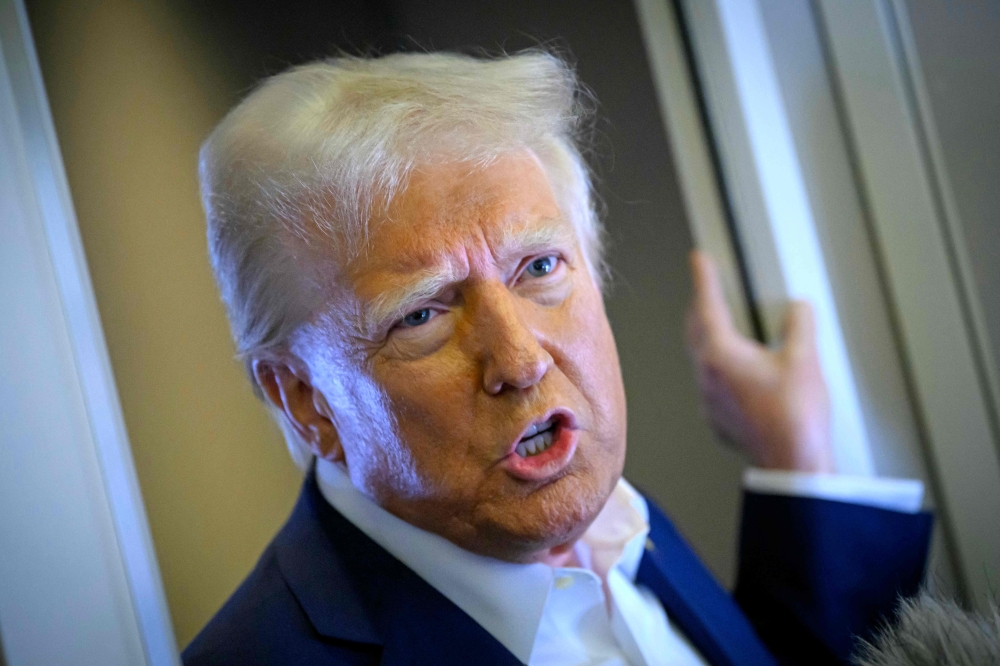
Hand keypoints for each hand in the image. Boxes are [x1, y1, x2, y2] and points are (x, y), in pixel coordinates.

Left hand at [685, 250, 834, 472]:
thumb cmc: (795, 417)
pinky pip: (709, 382)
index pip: (707, 306)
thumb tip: (798, 308)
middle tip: (704, 288)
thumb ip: (799, 325)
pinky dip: (716, 365)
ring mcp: (709, 399)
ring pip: (700, 357)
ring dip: (706, 335)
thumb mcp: (804, 359)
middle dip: (700, 306)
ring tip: (715, 322)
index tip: (698, 260)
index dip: (704, 279)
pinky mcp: (717, 418)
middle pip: (696, 331)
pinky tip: (731, 368)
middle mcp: (707, 376)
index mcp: (721, 355)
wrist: (791, 464)